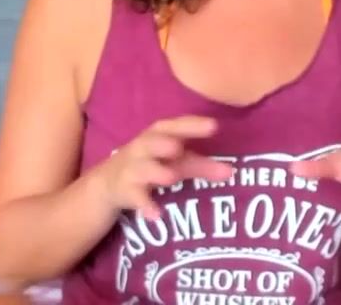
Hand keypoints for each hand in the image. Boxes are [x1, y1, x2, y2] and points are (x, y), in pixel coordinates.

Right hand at [94, 116, 235, 220]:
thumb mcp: (175, 161)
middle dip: (162, 144)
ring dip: (155, 171)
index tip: (213, 126)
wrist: (109, 184)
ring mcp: (132, 170)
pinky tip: (156, 214)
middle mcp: (143, 149)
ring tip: (169, 177)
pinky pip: (134, 197)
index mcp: (158, 136)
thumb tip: (231, 171)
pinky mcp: (125, 191)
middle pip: (150, 143)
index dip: (191, 125)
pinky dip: (145, 205)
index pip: (173, 126)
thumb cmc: (152, 164)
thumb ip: (202, 165)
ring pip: (141, 168)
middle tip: (177, 147)